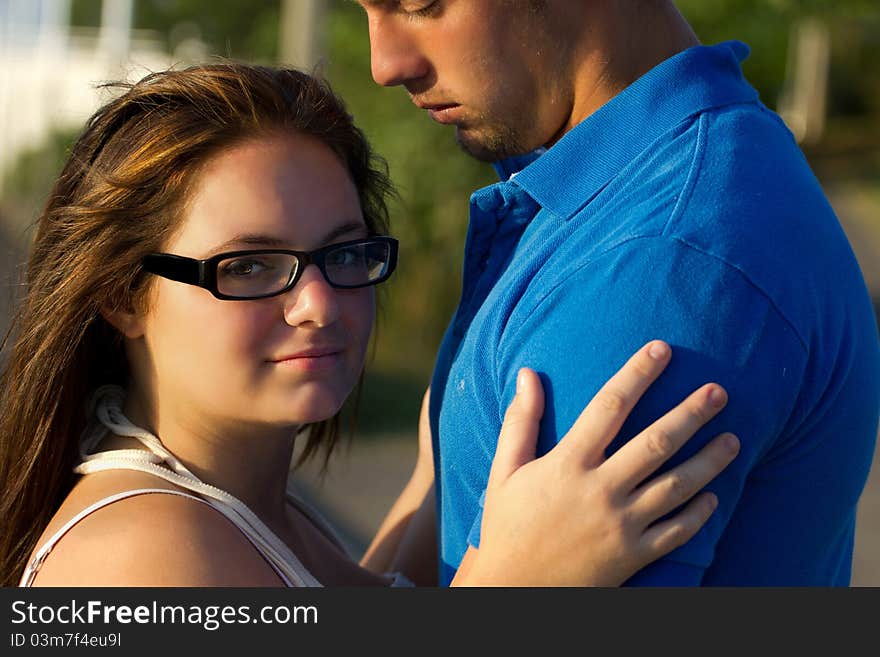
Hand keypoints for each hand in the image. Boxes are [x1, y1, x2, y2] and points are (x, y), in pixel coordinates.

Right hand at [465, 340, 738, 586]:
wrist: (513, 590)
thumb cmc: (507, 526)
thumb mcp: (505, 470)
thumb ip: (520, 421)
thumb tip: (527, 374)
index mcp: (567, 464)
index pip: (609, 406)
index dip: (637, 373)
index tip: (661, 349)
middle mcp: (599, 490)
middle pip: (656, 442)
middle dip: (691, 413)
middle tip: (720, 390)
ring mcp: (620, 525)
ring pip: (677, 486)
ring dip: (710, 461)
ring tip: (734, 439)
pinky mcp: (633, 556)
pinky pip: (676, 533)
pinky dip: (699, 514)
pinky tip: (714, 496)